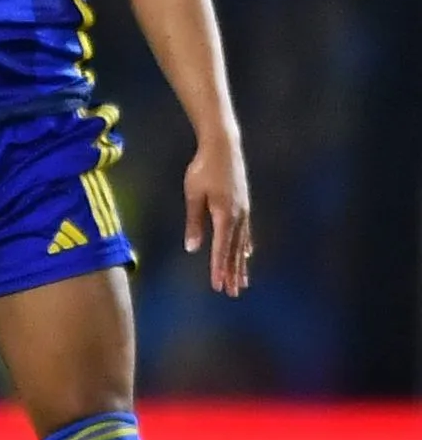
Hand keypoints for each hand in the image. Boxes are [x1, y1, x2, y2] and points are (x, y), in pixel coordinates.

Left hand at [184, 133, 251, 296]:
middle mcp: (238, 216)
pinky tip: (246, 255)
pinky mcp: (243, 205)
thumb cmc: (203, 169)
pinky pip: (245, 231)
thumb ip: (194, 222)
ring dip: (240, 264)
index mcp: (225, 215)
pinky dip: (245, 246)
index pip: (220, 248)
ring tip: (242, 281)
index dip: (218, 268)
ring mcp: (243, 210)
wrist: (224, 147)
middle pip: (234, 250)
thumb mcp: (194, 195)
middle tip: (232, 293)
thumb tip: (193, 247)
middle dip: (232, 272)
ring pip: (241, 243)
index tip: (218, 285)